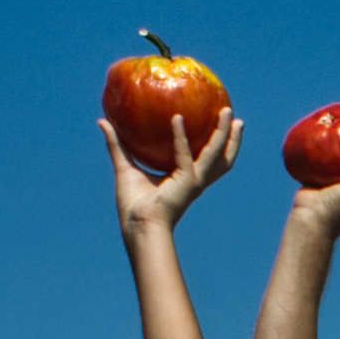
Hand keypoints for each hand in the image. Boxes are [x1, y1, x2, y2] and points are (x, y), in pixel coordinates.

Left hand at [101, 104, 241, 234]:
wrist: (138, 225)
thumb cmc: (133, 204)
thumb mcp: (125, 166)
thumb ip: (117, 143)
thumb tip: (102, 120)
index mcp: (188, 179)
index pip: (208, 159)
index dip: (218, 144)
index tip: (221, 124)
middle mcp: (197, 180)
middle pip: (223, 157)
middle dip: (233, 138)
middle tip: (237, 116)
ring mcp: (195, 181)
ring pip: (217, 154)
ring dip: (225, 133)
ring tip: (228, 112)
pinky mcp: (187, 182)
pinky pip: (183, 154)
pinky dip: (180, 136)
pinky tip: (176, 118)